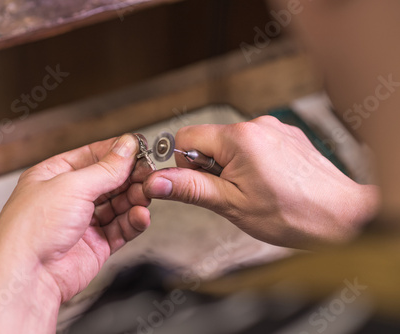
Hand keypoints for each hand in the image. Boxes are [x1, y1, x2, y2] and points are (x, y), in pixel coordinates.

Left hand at [0, 134, 151, 333]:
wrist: (29, 277)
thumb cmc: (32, 231)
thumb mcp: (72, 186)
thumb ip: (105, 169)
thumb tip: (125, 147)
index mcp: (53, 176)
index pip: (91, 157)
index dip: (116, 153)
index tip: (139, 149)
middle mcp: (67, 198)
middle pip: (107, 181)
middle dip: (129, 176)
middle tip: (149, 173)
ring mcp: (82, 222)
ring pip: (117, 204)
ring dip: (134, 198)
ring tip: (146, 194)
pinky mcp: (95, 245)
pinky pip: (121, 228)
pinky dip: (133, 221)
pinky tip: (141, 215)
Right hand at [143, 116, 378, 248]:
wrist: (342, 217)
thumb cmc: (293, 214)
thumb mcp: (231, 204)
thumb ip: (190, 188)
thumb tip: (156, 181)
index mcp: (239, 138)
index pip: (185, 136)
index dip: (184, 163)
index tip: (199, 183)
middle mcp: (257, 125)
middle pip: (209, 139)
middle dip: (211, 166)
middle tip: (230, 192)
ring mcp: (275, 128)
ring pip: (231, 144)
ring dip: (231, 166)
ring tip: (253, 190)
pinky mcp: (287, 136)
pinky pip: (254, 144)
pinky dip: (252, 162)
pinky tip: (268, 182)